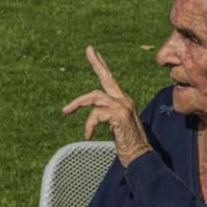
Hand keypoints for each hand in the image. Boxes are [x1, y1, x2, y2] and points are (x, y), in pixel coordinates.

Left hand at [63, 46, 151, 166]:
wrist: (139, 157)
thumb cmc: (128, 145)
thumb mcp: (116, 126)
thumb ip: (107, 115)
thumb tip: (95, 112)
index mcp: (123, 101)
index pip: (110, 80)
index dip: (101, 66)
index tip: (93, 53)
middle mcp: (124, 100)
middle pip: (106, 78)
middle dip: (97, 63)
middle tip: (89, 49)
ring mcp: (123, 106)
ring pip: (94, 97)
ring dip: (77, 104)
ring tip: (66, 111)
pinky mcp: (119, 114)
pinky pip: (95, 114)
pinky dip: (88, 124)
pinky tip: (88, 135)